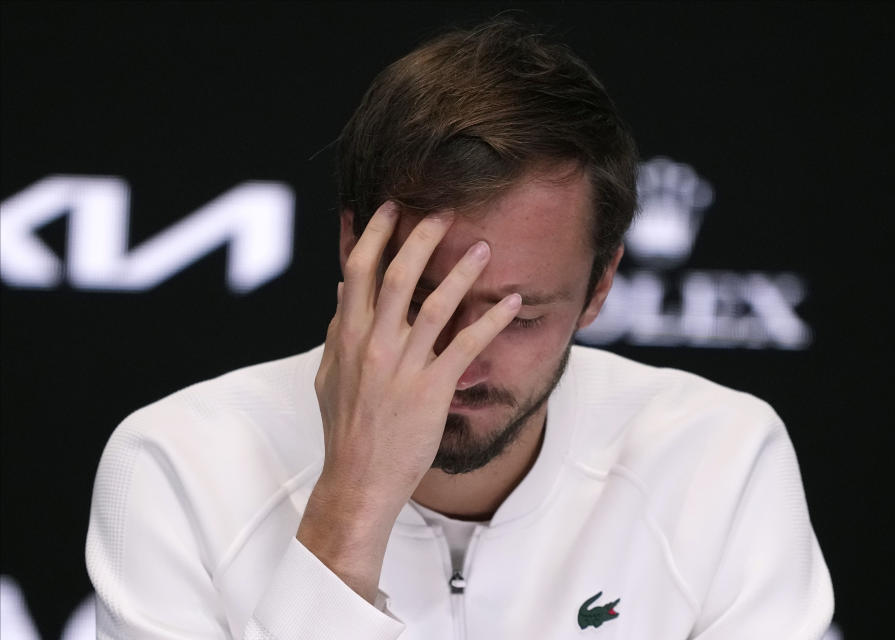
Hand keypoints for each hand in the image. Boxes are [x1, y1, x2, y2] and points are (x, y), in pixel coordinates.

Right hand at [298, 201, 520, 601]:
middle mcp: (374, 345)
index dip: (373, 234)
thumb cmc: (345, 429)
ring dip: (461, 272)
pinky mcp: (433, 390)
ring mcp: (404, 366)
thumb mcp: (329, 376)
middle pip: (397, 276)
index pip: (357, 271)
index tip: (390, 207)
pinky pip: (467, 346)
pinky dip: (491, 322)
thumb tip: (341, 293)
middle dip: (420, 237)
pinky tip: (511, 303)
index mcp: (347, 337)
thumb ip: (336, 333)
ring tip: (482, 246)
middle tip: (443, 211)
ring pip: (435, 305)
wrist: (359, 480)